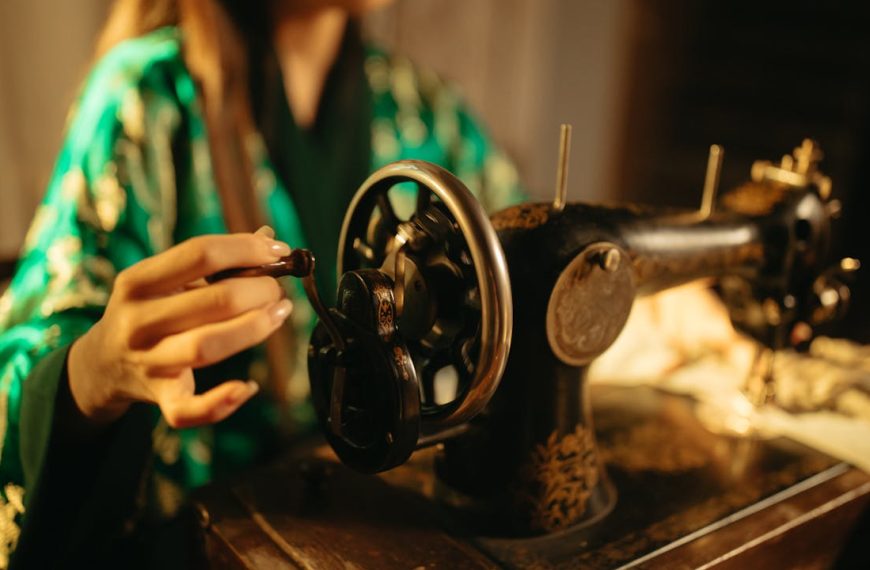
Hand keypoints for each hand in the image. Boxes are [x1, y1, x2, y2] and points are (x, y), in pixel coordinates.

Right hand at [68, 228, 292, 427]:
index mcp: (137, 282)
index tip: (278, 251)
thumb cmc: (149, 311)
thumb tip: (267, 238)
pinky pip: (190, 409)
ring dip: (254, 328)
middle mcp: (138, 321)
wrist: (101, 364)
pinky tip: (249, 387)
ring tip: (278, 314)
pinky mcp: (160, 398)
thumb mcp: (165, 280)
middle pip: (214, 300)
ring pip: (208, 346)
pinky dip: (223, 402)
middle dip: (260, 290)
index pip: (200, 253)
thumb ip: (214, 261)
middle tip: (276, 290)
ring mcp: (148, 362)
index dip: (247, 249)